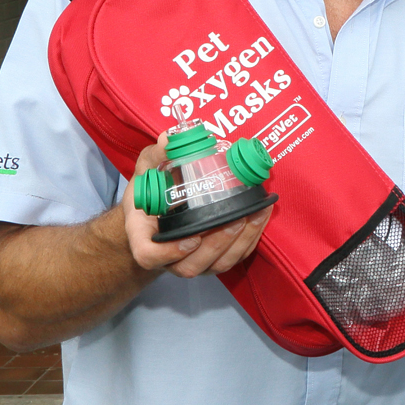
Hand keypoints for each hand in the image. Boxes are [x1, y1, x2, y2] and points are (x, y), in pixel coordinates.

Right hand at [122, 133, 272, 277]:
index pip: (149, 256)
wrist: (159, 213)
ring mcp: (191, 261)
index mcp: (143, 236)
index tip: (192, 237)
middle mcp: (167, 255)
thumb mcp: (147, 170)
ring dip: (239, 242)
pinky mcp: (213, 260)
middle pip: (190, 265)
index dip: (169, 253)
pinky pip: (234, 258)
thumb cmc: (151, 193)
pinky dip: (250, 240)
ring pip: (216, 265)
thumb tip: (168, 138)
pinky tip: (261, 216)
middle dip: (218, 243)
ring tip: (255, 214)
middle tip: (236, 217)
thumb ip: (156, 156)